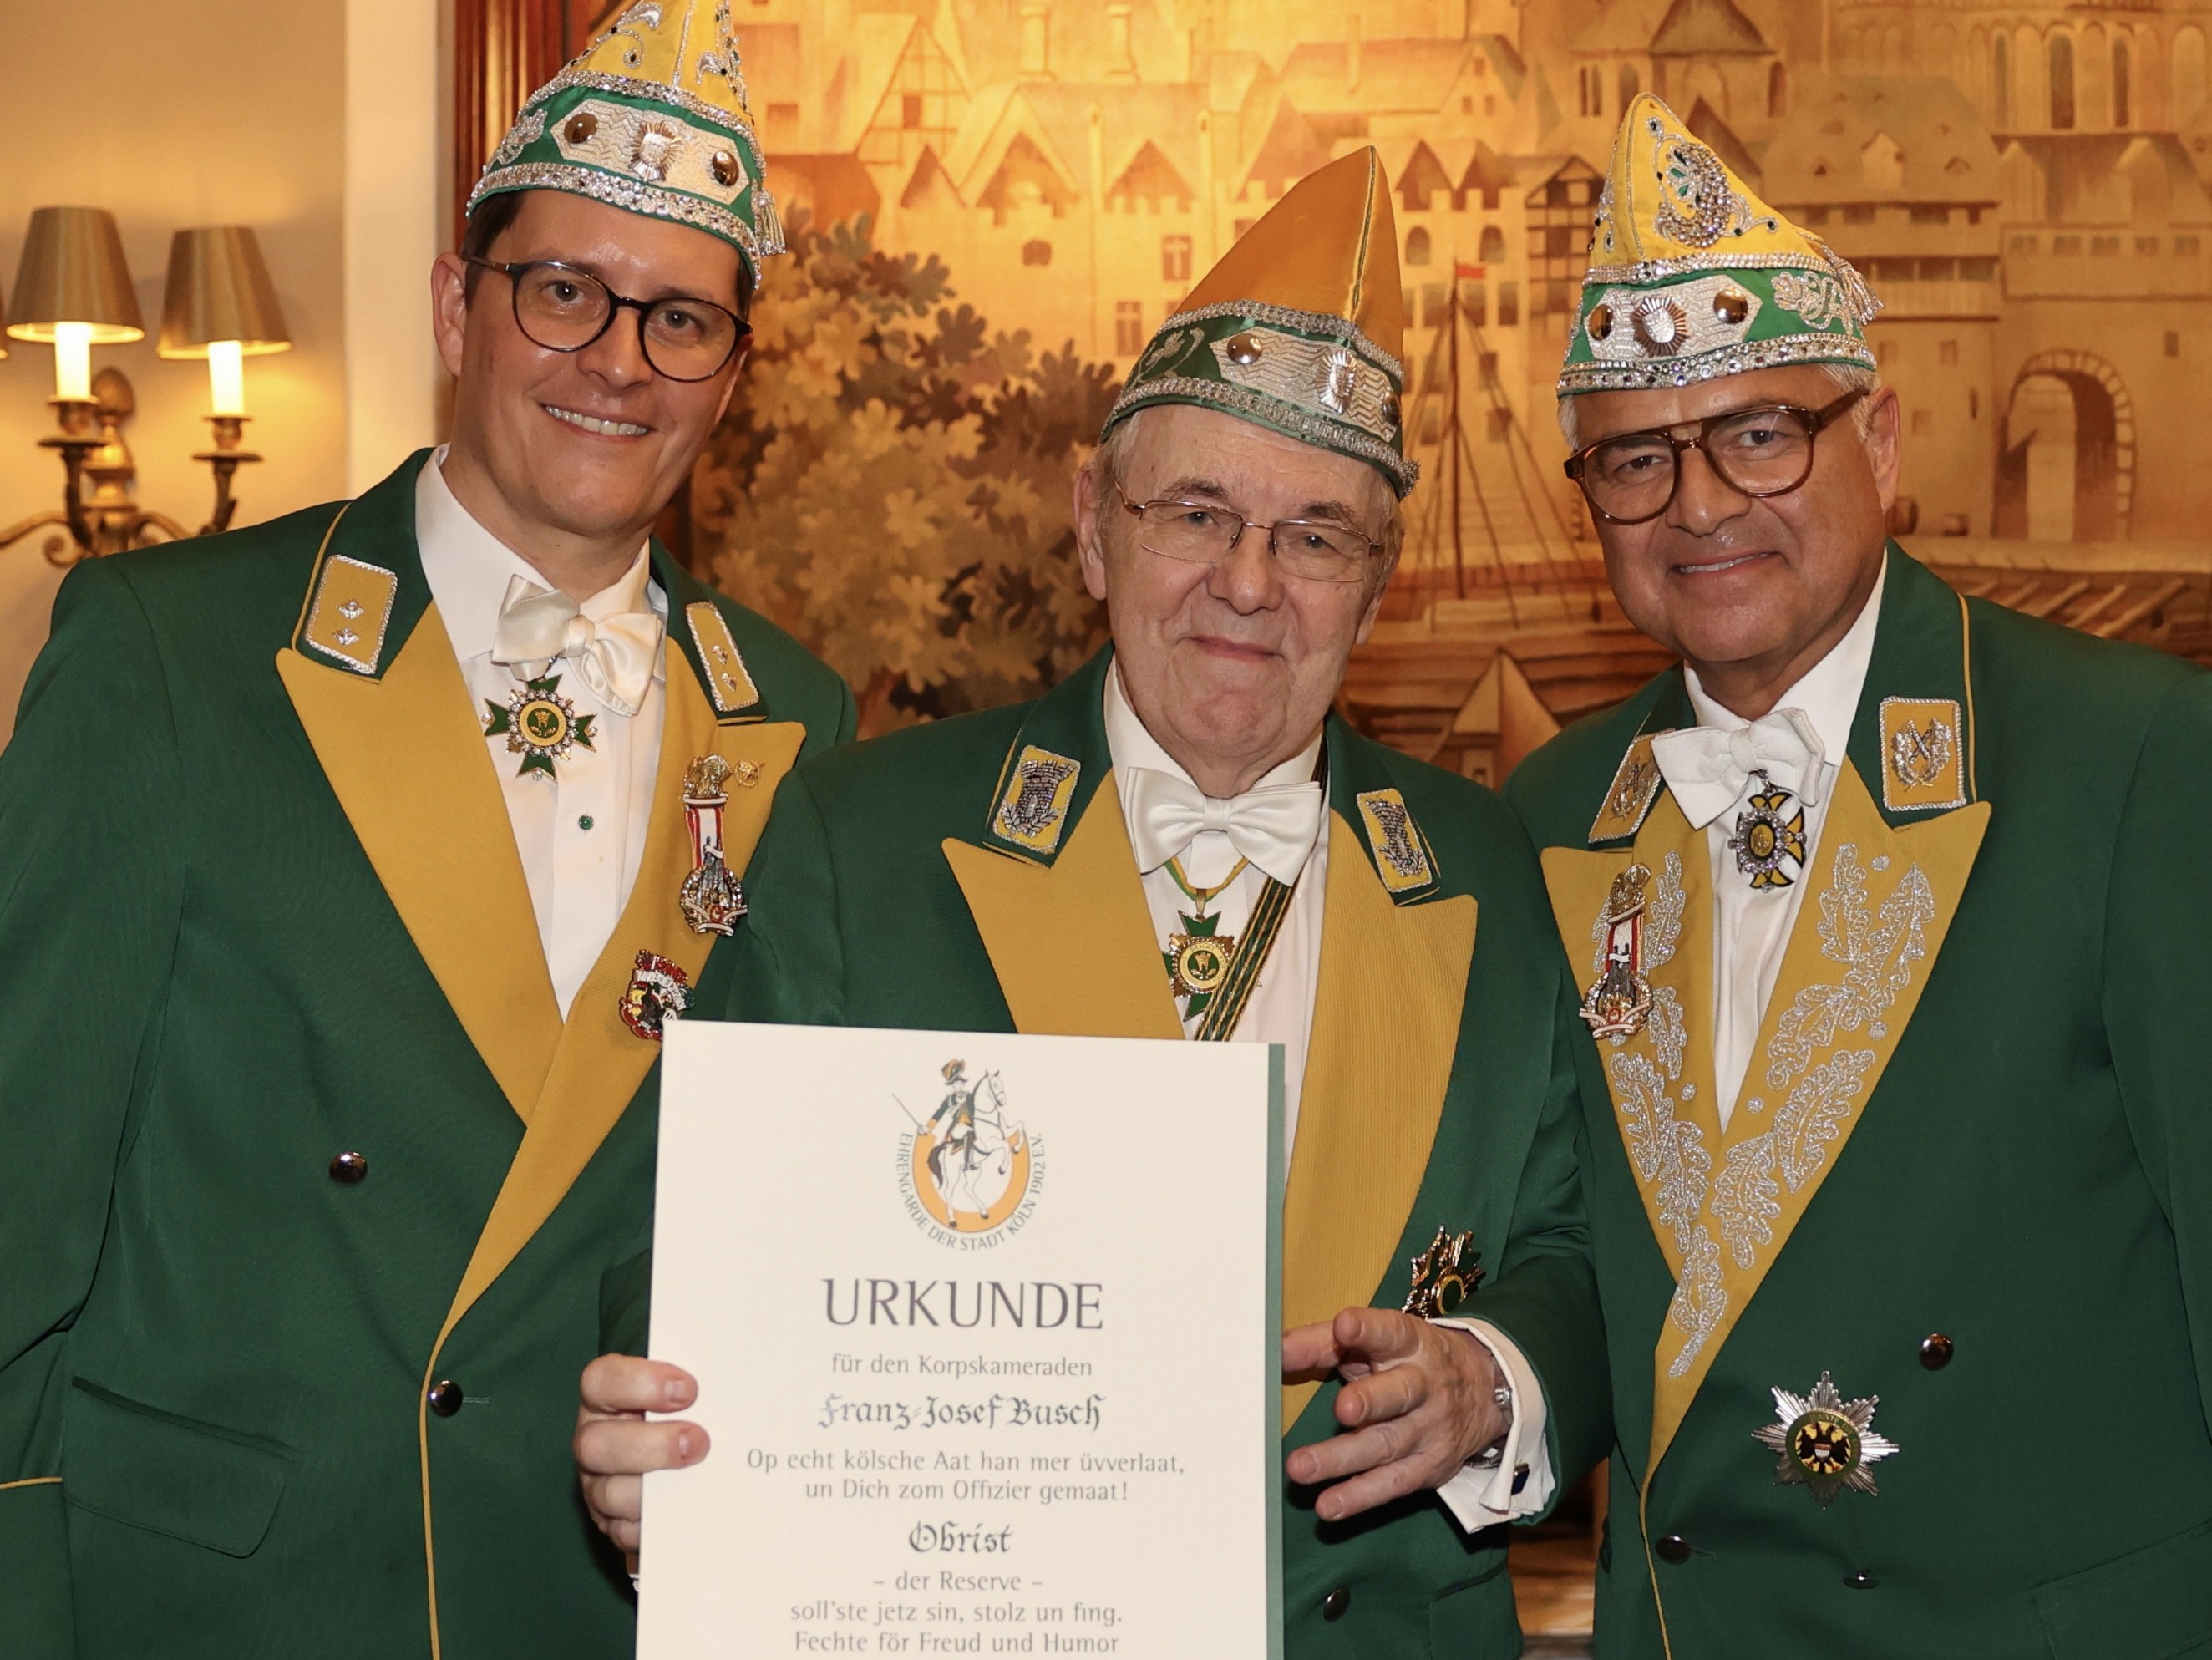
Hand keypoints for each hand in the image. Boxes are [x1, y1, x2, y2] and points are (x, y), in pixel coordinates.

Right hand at [574, 1353, 709, 1558]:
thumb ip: (697, 1385)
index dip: (640, 1383)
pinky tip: (684, 1510)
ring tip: (696, 1479)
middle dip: (652, 1445)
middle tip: (700, 1442)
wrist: (688, 1455)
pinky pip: (625, 1531)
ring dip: (654, 1488)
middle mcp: (594, 1440)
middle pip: (595, 1444)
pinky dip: (656, 1522)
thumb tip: (734, 1382)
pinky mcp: (613, 1522)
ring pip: (609, 1493)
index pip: (600, 1382)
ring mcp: (598, 1484)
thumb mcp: (686, 1391)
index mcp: (605, 1397)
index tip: (689, 1390)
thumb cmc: (687, 1411)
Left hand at [1280, 1306, 1506, 1522]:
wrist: (1484, 1391)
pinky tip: (1328, 1505)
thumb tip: (1273, 1348)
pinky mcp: (1429, 1468)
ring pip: (1387, 1444)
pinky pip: (1392, 1484)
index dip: (1370, 1330)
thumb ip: (1321, 1341)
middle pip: (1399, 1393)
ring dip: (1343, 1459)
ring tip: (1302, 1468)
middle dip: (1370, 1401)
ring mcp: (1430, 1429)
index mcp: (1410, 1343)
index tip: (1346, 1326)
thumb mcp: (1376, 1341)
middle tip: (1341, 1408)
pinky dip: (1359, 1497)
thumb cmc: (1408, 1360)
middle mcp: (1425, 1384)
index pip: (1391, 1332)